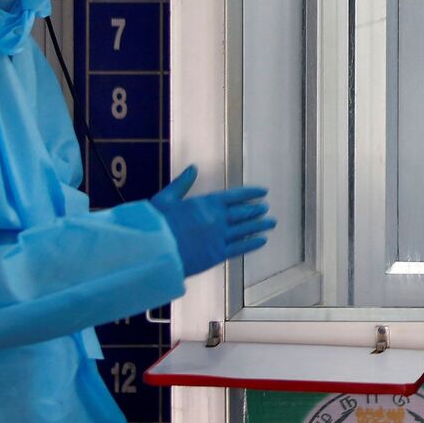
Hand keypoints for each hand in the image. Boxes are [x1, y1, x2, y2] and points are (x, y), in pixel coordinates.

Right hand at [151, 166, 275, 275]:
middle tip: (266, 209)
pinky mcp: (217, 255)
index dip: (251, 193)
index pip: (235, 196)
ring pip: (245, 230)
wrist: (153, 249)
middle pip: (243, 213)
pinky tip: (262, 240)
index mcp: (206, 203)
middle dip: (256, 210)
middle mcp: (217, 219)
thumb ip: (182, 183)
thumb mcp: (166, 198)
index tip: (263, 192)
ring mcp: (219, 237)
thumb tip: (194, 168)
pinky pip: (240, 248)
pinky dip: (252, 243)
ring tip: (271, 223)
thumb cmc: (156, 223)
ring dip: (260, 226)